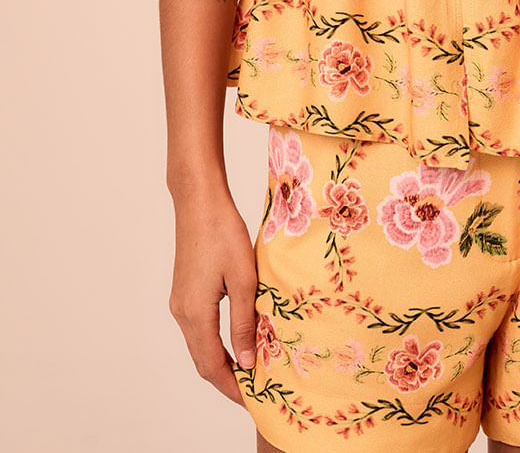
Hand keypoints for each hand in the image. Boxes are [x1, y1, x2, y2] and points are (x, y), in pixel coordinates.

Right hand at [168, 189, 258, 404]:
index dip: (233, 388)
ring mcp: (180, 302)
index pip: (213, 366)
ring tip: (251, 369)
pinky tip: (236, 339)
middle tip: (256, 392)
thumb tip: (249, 362)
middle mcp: (182, 313)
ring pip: (200, 345)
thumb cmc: (223, 233)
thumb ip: (245, 322)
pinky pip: (199, 329)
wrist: (199, 201)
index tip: (254, 401)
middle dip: (228, 380)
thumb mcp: (244, 279)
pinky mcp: (184, 291)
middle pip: (203, 361)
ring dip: (222, 362)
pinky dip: (216, 343)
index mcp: (196, 313)